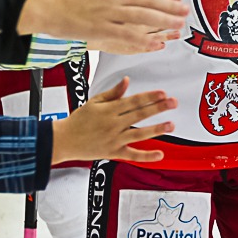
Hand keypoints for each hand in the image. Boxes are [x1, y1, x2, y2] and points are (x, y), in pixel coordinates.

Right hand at [17, 0, 188, 52]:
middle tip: (185, 12)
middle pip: (149, 0)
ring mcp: (107, 12)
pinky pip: (127, 35)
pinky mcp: (100, 28)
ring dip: (163, 21)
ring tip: (178, 25)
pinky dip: (143, 40)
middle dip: (170, 6)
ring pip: (142, 16)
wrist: (47, 7)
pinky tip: (156, 44)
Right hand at [51, 77, 175, 163]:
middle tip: (173, 103)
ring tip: (171, 125)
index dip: (149, 97)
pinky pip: (132, 155)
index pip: (133, 101)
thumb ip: (113, 93)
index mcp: (109, 110)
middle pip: (139, 114)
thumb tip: (127, 80)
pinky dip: (146, 156)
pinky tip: (160, 154)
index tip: (163, 93)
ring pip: (139, 134)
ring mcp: (114, 139)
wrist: (64, 140)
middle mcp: (113, 124)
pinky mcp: (113, 152)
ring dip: (157, 129)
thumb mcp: (94, 102)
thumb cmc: (79, 120)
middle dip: (158, 108)